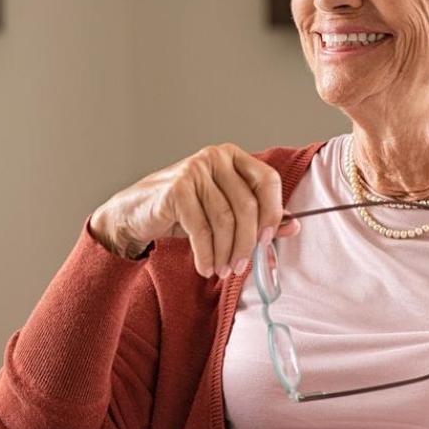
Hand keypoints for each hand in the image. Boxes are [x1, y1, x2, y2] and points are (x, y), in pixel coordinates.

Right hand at [89, 143, 300, 275]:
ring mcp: (194, 170)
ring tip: (222, 271)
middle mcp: (215, 157)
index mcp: (233, 157)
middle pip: (247, 205)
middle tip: (241, 267)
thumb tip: (293, 226)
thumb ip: (259, 216)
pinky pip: (202, 229)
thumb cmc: (184, 212)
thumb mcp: (224, 212)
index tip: (268, 240)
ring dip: (226, 252)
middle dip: (247, 243)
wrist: (135, 214)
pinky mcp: (176, 189)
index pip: (268, 180)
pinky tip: (205, 266)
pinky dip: (207, 254)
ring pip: (225, 220)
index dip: (274, 211)